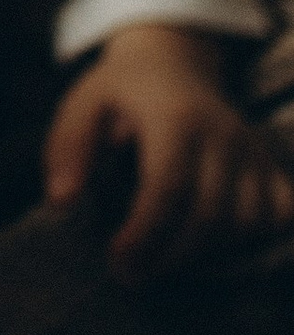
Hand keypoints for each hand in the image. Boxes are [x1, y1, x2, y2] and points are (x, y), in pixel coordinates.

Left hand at [43, 21, 293, 279]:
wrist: (173, 60)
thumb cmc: (121, 90)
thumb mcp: (82, 103)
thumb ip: (68, 148)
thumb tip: (62, 201)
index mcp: (174, 117)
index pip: (168, 187)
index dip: (144, 232)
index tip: (116, 259)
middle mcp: (222, 134)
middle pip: (210, 214)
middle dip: (171, 255)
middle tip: (132, 274)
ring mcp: (251, 150)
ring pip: (247, 221)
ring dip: (207, 253)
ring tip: (163, 259)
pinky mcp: (269, 163)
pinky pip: (278, 214)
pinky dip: (255, 238)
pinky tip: (216, 246)